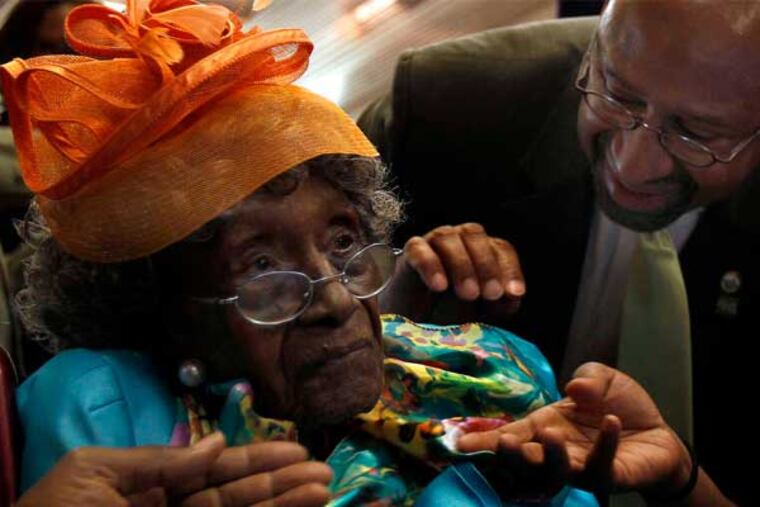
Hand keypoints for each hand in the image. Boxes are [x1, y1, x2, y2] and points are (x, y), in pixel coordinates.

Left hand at [18, 433, 332, 506]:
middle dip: (281, 486)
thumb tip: (216, 442)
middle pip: (238, 498)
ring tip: (321, 492)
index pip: (214, 472)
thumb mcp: (95, 473)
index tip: (294, 451)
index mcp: (151, 489)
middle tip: (323, 473)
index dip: (255, 461)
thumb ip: (159, 460)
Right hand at [380, 223, 524, 322]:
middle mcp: (458, 239)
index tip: (514, 293)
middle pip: (474, 235)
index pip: (501, 249)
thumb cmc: (449, 311)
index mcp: (481, 249)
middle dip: (486, 265)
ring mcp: (431, 242)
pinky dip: (431, 265)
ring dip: (461, 265)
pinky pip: (419, 250)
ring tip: (468, 294)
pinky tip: (439, 286)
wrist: (411, 320)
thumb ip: (499, 303)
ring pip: (447, 238)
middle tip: (491, 294)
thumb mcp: (479, 311)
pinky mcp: (410, 253)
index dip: (510, 269)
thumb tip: (511, 295)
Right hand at [457, 363, 691, 497]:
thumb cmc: (619, 405)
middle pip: (526, 460)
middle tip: (505, 444)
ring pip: (558, 472)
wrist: (658, 433)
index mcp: (546, 426)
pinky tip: (614, 422)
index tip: (458, 444)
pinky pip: (602, 466)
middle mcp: (557, 450)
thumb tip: (574, 387)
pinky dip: (607, 445)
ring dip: (551, 457)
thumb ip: (587, 375)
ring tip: (550, 436)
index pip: (511, 435)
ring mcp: (581, 467)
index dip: (485, 441)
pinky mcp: (609, 477)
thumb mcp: (600, 378)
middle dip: (511, 456)